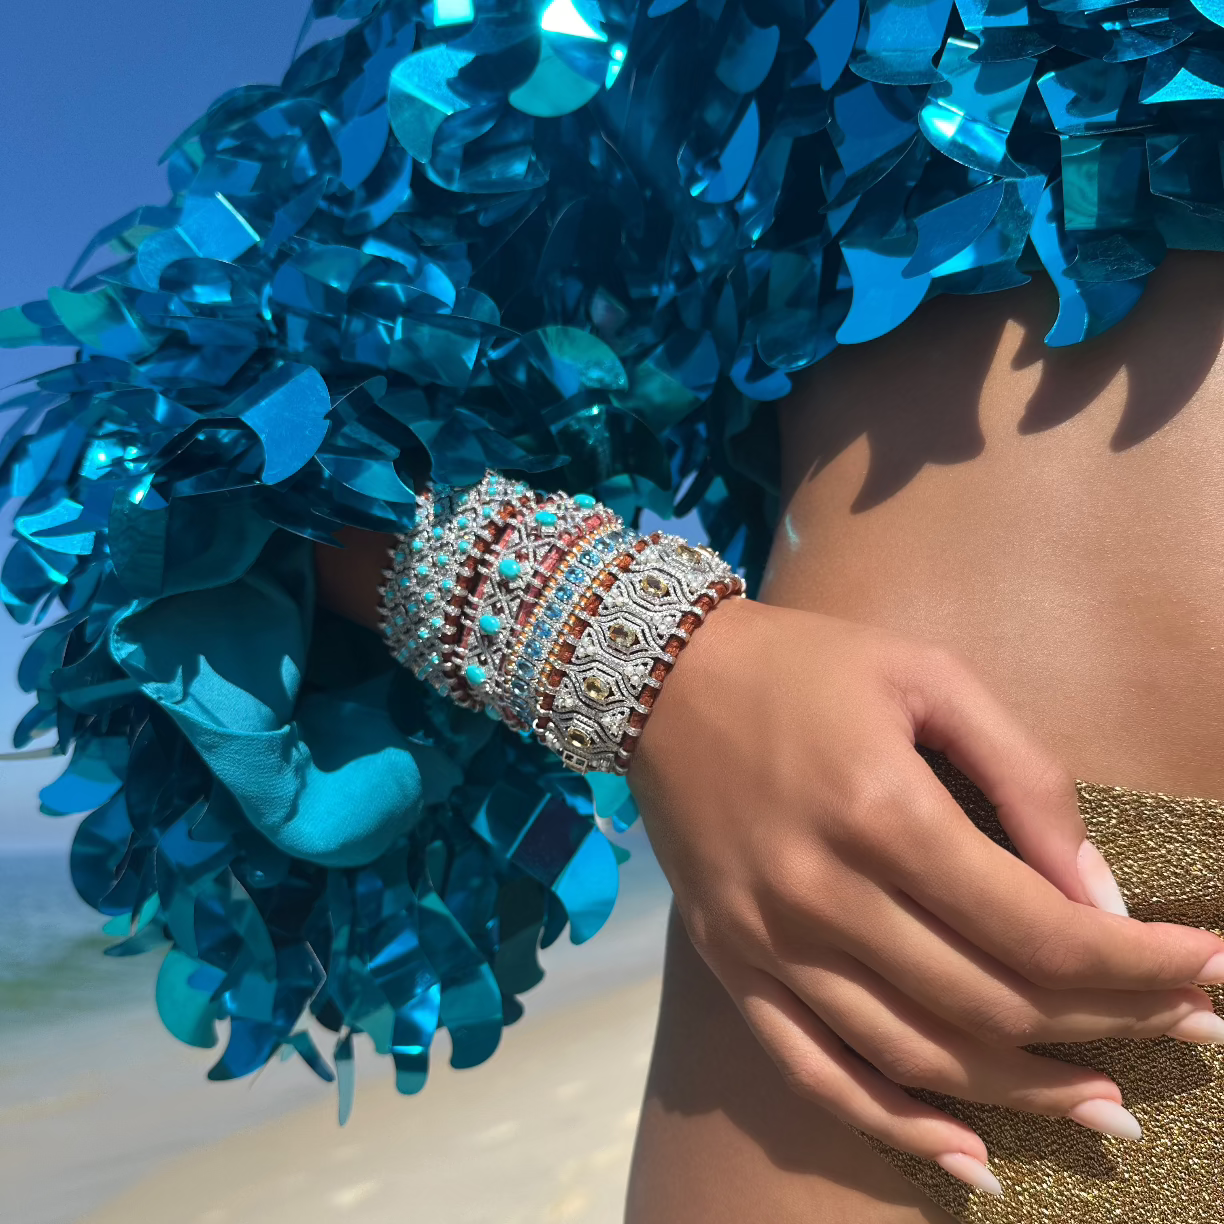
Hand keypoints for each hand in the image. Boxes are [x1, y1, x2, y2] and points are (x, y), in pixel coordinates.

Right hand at [629, 599, 1223, 1192]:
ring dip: (1027, 1093)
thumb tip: (1096, 894)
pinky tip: (971, 1160)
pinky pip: (815, 1071)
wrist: (666, 679)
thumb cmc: (809, 664)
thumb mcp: (929, 678)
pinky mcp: (731, 962)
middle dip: (1110, 1026)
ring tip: (1109, 1110)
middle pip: (991, 1000)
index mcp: (881, 809)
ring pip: (917, 1053)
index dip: (1137, 964)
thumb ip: (1023, 778)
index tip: (1209, 971)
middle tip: (1188, 1034)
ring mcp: (768, 939)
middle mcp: (823, 892)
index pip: (1036, 927)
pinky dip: (896, 1128)